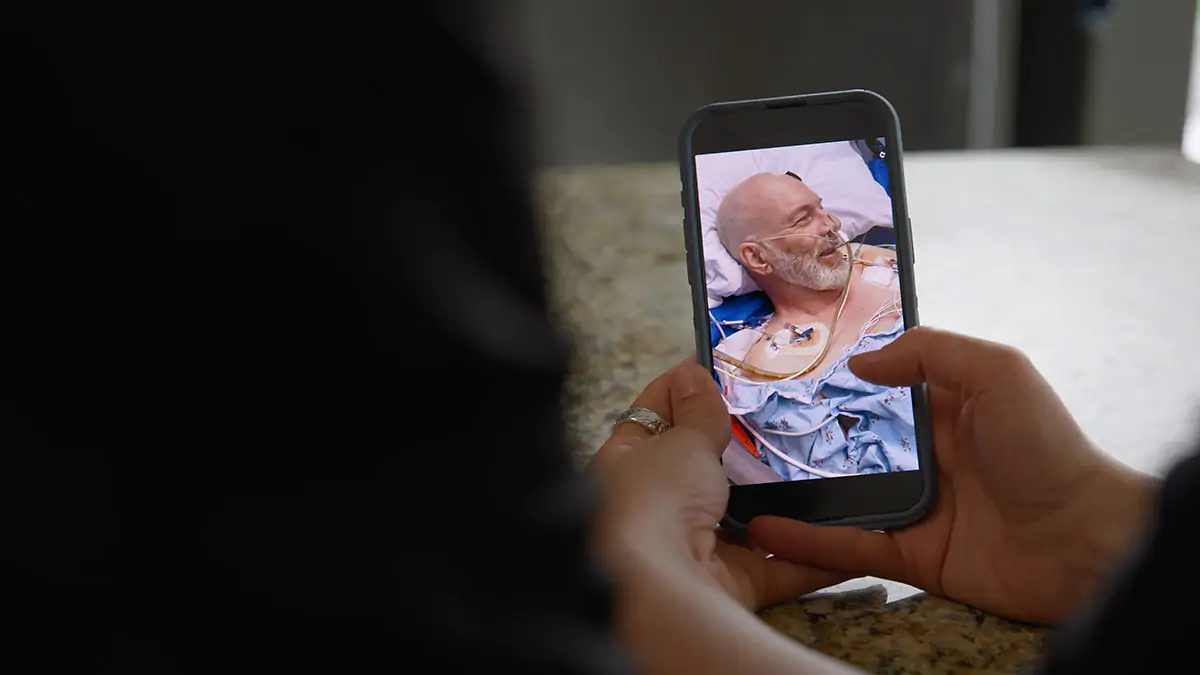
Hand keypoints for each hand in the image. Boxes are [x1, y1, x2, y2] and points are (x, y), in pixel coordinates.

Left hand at [589, 361, 844, 610]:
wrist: (658, 589)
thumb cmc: (653, 501)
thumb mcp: (678, 442)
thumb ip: (695, 412)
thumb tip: (692, 373)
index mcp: (624, 464)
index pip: (652, 415)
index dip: (683, 388)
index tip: (720, 364)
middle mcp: (654, 508)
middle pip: (702, 468)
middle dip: (740, 446)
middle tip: (784, 412)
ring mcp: (693, 548)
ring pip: (745, 518)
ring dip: (780, 500)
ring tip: (822, 462)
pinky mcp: (731, 584)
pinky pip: (779, 565)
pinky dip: (813, 553)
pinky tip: (847, 532)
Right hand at [750, 327, 1155, 623]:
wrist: (1088, 541)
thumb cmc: (1051, 448)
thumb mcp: (999, 373)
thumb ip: (931, 353)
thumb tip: (860, 362)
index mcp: (942, 408)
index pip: (874, 390)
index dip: (831, 381)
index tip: (778, 370)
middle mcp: (923, 456)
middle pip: (847, 444)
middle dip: (797, 437)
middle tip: (740, 428)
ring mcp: (914, 506)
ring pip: (839, 496)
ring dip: (791, 491)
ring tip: (737, 482)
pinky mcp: (911, 555)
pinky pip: (850, 546)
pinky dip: (807, 541)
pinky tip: (766, 529)